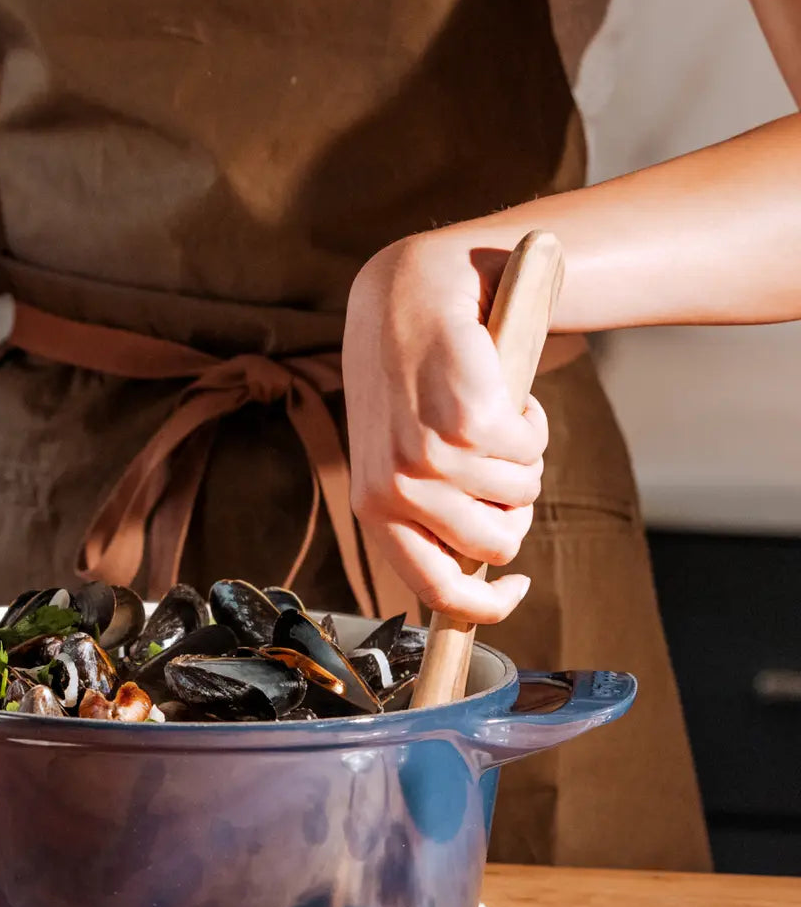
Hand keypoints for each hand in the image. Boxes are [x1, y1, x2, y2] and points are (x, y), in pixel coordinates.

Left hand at [343, 232, 548, 623]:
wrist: (407, 301)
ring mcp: (428, 456)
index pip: (436, 590)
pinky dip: (530, 418)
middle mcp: (396, 490)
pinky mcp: (465, 419)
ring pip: (523, 492)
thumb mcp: (403, 458)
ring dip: (523, 455)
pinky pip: (531, 446)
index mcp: (376, 510)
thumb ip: (431, 514)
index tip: (517, 588)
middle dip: (514, 504)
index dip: (487, 605)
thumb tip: (485, 574)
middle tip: (497, 459)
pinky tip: (498, 390)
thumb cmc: (412, 388)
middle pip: (498, 543)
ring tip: (489, 416)